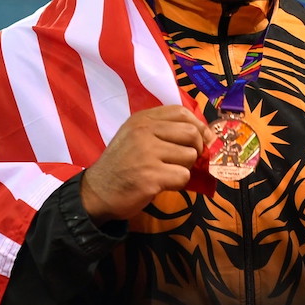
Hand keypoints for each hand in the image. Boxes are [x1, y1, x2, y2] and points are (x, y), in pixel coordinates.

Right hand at [80, 105, 214, 224]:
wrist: (97, 192)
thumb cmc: (122, 164)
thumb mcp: (136, 137)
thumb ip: (164, 131)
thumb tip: (206, 136)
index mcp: (142, 119)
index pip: (181, 112)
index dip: (199, 125)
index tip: (204, 139)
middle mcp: (144, 131)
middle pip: (191, 133)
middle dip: (196, 149)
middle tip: (185, 161)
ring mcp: (147, 153)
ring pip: (190, 156)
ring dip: (184, 168)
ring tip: (167, 173)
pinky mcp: (151, 176)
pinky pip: (183, 176)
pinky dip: (178, 183)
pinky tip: (162, 185)